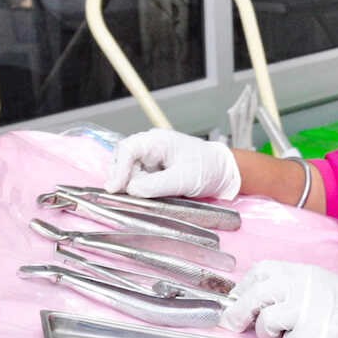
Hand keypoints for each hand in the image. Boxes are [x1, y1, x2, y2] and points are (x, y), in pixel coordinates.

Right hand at [104, 128, 241, 199]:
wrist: (223, 174)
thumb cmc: (207, 169)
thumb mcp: (183, 179)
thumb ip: (155, 184)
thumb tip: (130, 189)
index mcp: (157, 141)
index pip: (127, 149)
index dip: (117, 169)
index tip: (114, 189)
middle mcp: (150, 147)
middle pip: (122, 159)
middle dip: (121, 178)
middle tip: (126, 196)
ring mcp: (150, 159)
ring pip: (127, 171)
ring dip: (129, 185)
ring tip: (145, 195)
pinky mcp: (153, 171)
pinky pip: (137, 179)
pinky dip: (137, 188)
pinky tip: (146, 195)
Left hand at [220, 261, 337, 337]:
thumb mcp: (310, 278)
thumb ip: (283, 283)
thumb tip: (249, 295)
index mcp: (294, 271)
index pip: (256, 274)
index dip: (242, 290)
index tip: (236, 301)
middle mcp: (295, 286)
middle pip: (253, 299)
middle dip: (238, 314)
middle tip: (234, 323)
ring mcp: (302, 311)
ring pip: (265, 324)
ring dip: (268, 333)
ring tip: (285, 331)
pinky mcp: (308, 336)